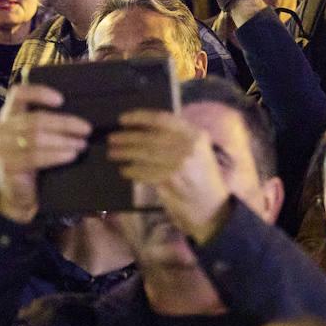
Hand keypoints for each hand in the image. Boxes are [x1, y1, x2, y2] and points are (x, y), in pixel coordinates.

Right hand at [0, 84, 91, 222]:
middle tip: (86, 129)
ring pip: (37, 137)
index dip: (39, 93)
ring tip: (82, 144)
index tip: (61, 99)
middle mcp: (2, 128)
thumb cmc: (33, 160)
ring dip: (64, 140)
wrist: (18, 193)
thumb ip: (48, 123)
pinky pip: (34, 157)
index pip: (18, 94)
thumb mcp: (37, 137)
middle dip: (65, 123)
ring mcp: (1, 147)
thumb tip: (79, 114)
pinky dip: (56, 155)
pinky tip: (71, 155)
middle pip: (36, 119)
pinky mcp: (8, 165)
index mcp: (9, 115)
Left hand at [107, 109, 230, 242]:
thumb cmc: (200, 176)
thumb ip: (176, 138)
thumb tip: (141, 129)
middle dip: (128, 137)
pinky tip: (124, 170)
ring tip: (113, 153)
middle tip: (112, 139)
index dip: (140, 117)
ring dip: (125, 153)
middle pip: (150, 137)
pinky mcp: (171, 179)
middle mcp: (189, 145)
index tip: (123, 119)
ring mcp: (180, 162)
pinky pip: (145, 171)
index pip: (162, 119)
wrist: (212, 207)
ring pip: (145, 153)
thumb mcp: (196, 151)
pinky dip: (132, 171)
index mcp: (195, 133)